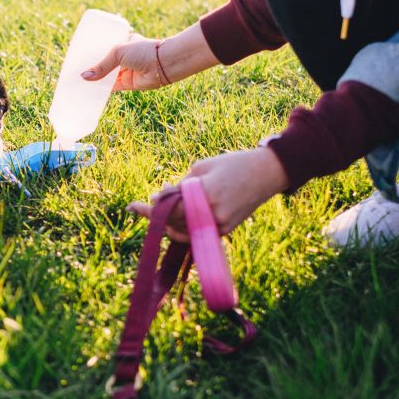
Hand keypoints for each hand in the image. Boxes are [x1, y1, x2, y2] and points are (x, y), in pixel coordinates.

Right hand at [81, 33, 165, 90]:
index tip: (80, 56)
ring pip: (107, 76)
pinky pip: (112, 87)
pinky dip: (103, 89)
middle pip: (105, 63)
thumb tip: (84, 76)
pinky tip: (91, 90)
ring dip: (96, 79)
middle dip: (93, 67)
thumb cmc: (144, 51)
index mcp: (124, 43)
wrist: (163, 65)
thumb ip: (102, 66)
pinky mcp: (128, 84)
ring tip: (80, 81)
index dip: (94, 52)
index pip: (105, 48)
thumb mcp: (118, 53)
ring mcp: (126, 71)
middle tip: (76, 70)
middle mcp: (125, 57)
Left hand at [127, 147, 289, 239]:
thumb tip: (160, 199)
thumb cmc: (232, 164)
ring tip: (169, 199)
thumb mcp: (201, 168)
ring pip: (182, 231)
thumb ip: (179, 186)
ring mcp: (219, 226)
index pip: (168, 209)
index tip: (132, 206)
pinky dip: (182, 227)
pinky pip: (195, 234)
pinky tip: (178, 213)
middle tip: (153, 198)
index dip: (149, 208)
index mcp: (204, 195)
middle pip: (172, 222)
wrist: (266, 174)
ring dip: (169, 220)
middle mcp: (211, 215)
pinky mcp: (224, 231)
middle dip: (158, 212)